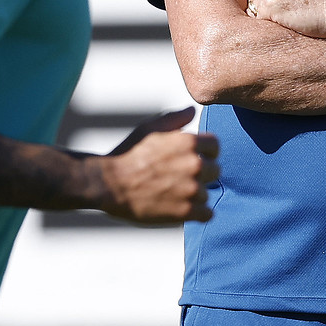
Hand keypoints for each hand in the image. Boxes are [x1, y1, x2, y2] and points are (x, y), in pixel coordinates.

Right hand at [100, 107, 219, 224]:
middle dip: (200, 174)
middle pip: (214, 170)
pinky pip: (206, 213)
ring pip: (207, 193)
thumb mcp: (149, 128)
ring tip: (172, 193)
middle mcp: (195, 165)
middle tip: (178, 178)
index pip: (215, 146)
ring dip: (194, 195)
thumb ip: (175, 119)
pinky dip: (197, 213)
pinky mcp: (187, 211)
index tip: (193, 158)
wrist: (110, 184)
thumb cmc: (128, 154)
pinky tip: (182, 208)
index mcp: (189, 142)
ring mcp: (192, 189)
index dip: (205, 152)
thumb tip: (192, 111)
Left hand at [248, 0, 325, 37]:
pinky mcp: (268, 6)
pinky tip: (291, 24)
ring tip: (292, 19)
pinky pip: (260, 25)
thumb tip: (256, 9)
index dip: (271, 8)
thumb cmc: (321, 5)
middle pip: (253, 6)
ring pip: (255, 16)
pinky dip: (273, 29)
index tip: (291, 9)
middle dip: (267, 16)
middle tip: (292, 15)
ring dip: (270, 23)